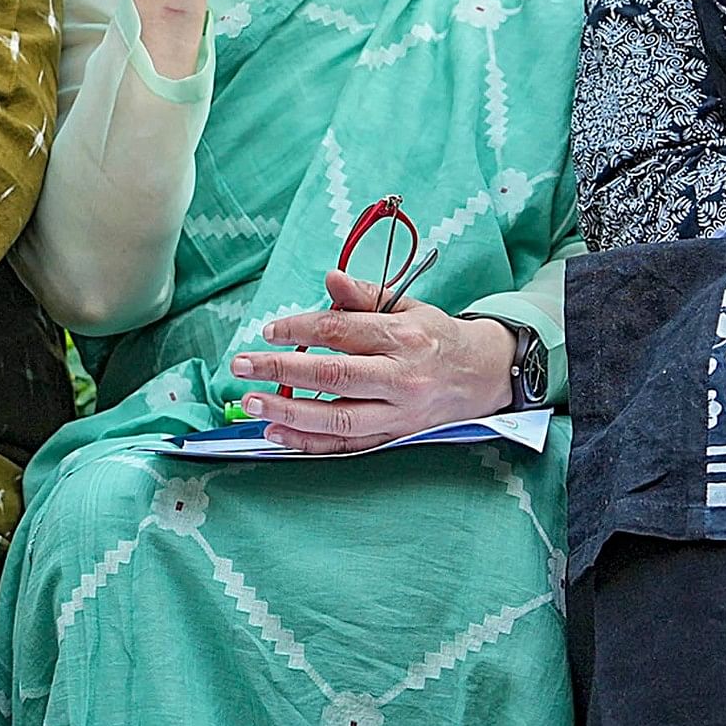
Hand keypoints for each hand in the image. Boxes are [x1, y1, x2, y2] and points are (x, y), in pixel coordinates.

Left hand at [230, 271, 518, 453]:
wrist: (484, 376)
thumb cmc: (437, 337)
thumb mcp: (408, 306)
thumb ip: (365, 295)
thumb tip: (329, 280)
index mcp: (404, 336)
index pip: (342, 331)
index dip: (300, 329)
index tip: (269, 331)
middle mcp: (402, 377)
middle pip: (334, 376)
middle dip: (282, 371)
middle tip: (242, 366)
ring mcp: (399, 412)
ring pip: (339, 418)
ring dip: (289, 413)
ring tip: (251, 403)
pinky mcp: (395, 437)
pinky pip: (347, 445)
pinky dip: (309, 443)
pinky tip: (277, 434)